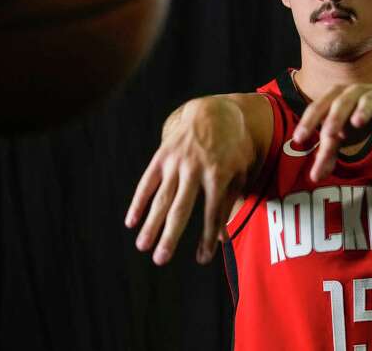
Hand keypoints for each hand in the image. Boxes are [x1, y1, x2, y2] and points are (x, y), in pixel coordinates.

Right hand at [124, 97, 254, 265]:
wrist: (213, 112)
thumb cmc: (233, 147)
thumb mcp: (240, 170)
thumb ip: (230, 201)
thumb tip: (221, 238)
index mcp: (219, 174)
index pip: (212, 213)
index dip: (207, 237)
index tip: (203, 258)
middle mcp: (195, 169)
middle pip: (181, 208)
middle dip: (170, 235)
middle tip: (161, 259)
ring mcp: (176, 162)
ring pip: (161, 198)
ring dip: (151, 223)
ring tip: (143, 246)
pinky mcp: (162, 156)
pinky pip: (147, 182)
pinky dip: (138, 202)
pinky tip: (131, 221)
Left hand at [292, 83, 371, 181]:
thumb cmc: (367, 119)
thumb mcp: (347, 135)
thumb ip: (329, 153)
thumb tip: (314, 178)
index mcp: (340, 99)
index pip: (320, 106)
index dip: (309, 121)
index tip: (299, 140)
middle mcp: (359, 93)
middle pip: (343, 98)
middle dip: (335, 115)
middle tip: (328, 134)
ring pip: (371, 98)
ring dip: (363, 109)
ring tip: (357, 123)